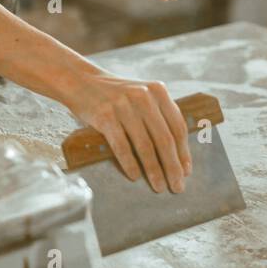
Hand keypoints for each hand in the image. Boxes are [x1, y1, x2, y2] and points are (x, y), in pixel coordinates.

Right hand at [62, 71, 191, 192]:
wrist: (81, 81)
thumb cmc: (115, 95)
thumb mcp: (141, 95)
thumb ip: (158, 115)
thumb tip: (176, 154)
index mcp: (158, 91)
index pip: (177, 126)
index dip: (183, 152)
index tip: (186, 171)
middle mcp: (143, 97)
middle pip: (164, 139)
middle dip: (172, 167)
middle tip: (177, 186)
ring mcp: (124, 106)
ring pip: (145, 145)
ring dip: (154, 170)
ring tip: (159, 186)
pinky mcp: (105, 116)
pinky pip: (122, 146)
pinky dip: (130, 164)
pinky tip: (135, 177)